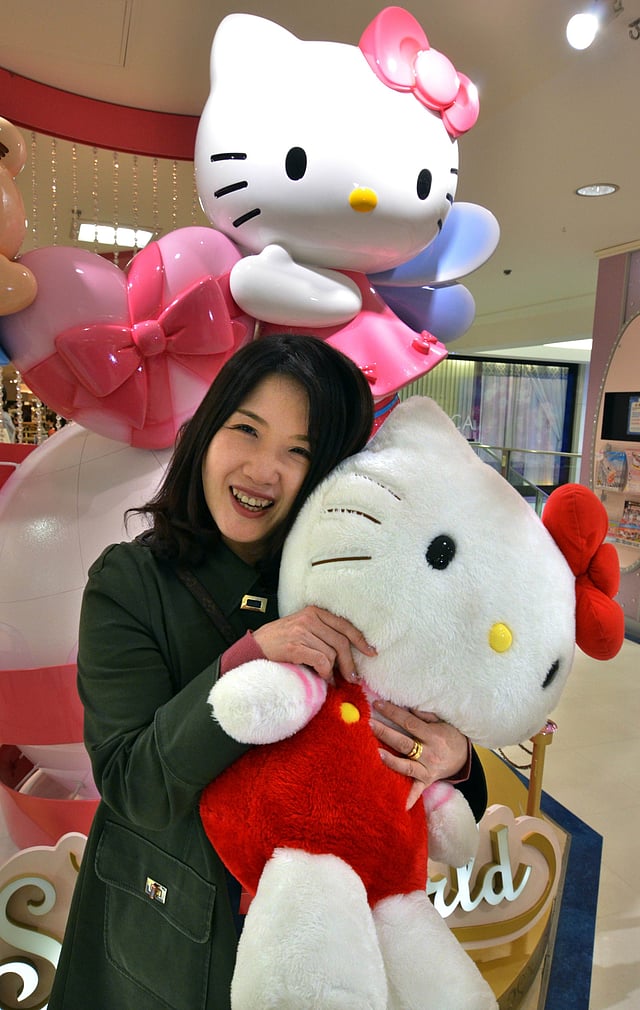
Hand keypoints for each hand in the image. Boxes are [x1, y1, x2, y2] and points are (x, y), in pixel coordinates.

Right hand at [253, 606, 375, 681]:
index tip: (371, 652)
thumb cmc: (279, 642)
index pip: (345, 625)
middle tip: (353, 678)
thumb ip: (321, 635)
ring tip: (329, 679)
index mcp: (314, 612)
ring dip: (333, 671)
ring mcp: (302, 631)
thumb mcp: (302, 629)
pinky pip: (321, 661)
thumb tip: (346, 654)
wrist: (253, 648)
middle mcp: (309, 618)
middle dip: (350, 663)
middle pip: (341, 641)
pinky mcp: (295, 646)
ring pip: (331, 654)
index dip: (360, 640)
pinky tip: (323, 678)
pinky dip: (325, 673)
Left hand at [370, 701, 468, 809]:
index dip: (393, 713)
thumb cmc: (450, 736)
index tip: (377, 704)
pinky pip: (417, 790)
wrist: (464, 758)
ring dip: (391, 760)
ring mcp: (428, 769)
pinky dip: (410, 798)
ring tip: (376, 753)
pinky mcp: (427, 781)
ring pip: (407, 766)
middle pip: (404, 743)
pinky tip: (400, 806)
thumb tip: (409, 708)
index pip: (409, 722)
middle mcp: (429, 753)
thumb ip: (426, 715)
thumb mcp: (443, 721)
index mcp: (433, 735)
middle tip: (369, 724)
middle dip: (385, 733)